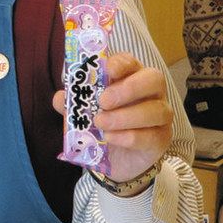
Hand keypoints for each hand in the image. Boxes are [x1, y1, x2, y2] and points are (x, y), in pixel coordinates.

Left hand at [51, 53, 172, 183]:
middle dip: (129, 88)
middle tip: (104, 101)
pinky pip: (151, 135)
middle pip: (154, 79)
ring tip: (101, 123)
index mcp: (130, 78)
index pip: (132, 62)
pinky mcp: (161, 139)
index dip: (121, 63)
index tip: (108, 70)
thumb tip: (60, 98)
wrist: (116, 160)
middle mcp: (151, 93)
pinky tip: (111, 138)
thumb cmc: (103, 126)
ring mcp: (160, 116)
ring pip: (155, 110)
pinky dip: (129, 137)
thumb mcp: (83, 114)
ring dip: (125, 116)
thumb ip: (73, 104)